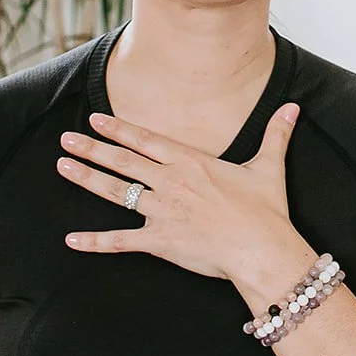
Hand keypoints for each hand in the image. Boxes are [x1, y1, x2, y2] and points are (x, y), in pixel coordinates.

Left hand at [56, 101, 300, 279]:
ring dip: (86, 178)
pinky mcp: (160, 240)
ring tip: (62, 166)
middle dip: (91, 148)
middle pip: (122, 161)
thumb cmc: (266, 211)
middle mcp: (170, 181)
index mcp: (190, 162)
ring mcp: (162, 210)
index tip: (95, 119)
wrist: (262, 248)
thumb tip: (293, 107)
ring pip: (115, 192)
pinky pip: (120, 241)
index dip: (118, 129)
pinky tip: (72, 240)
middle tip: (65, 138)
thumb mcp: (269, 166)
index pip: (145, 140)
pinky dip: (95, 242)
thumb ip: (276, 134)